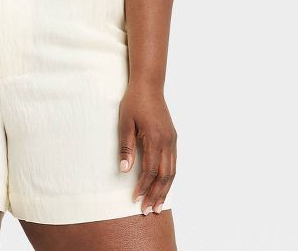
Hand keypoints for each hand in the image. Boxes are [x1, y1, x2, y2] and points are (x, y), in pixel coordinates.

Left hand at [118, 81, 176, 214]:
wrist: (149, 85)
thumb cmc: (134, 102)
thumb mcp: (124, 122)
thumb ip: (125, 147)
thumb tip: (124, 170)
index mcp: (154, 138)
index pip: (150, 170)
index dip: (143, 186)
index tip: (135, 199)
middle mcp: (167, 141)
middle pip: (164, 175)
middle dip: (156, 195)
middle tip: (148, 211)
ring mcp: (172, 140)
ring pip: (172, 171)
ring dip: (165, 190)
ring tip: (158, 205)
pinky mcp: (173, 138)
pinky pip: (174, 163)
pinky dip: (170, 178)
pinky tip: (164, 186)